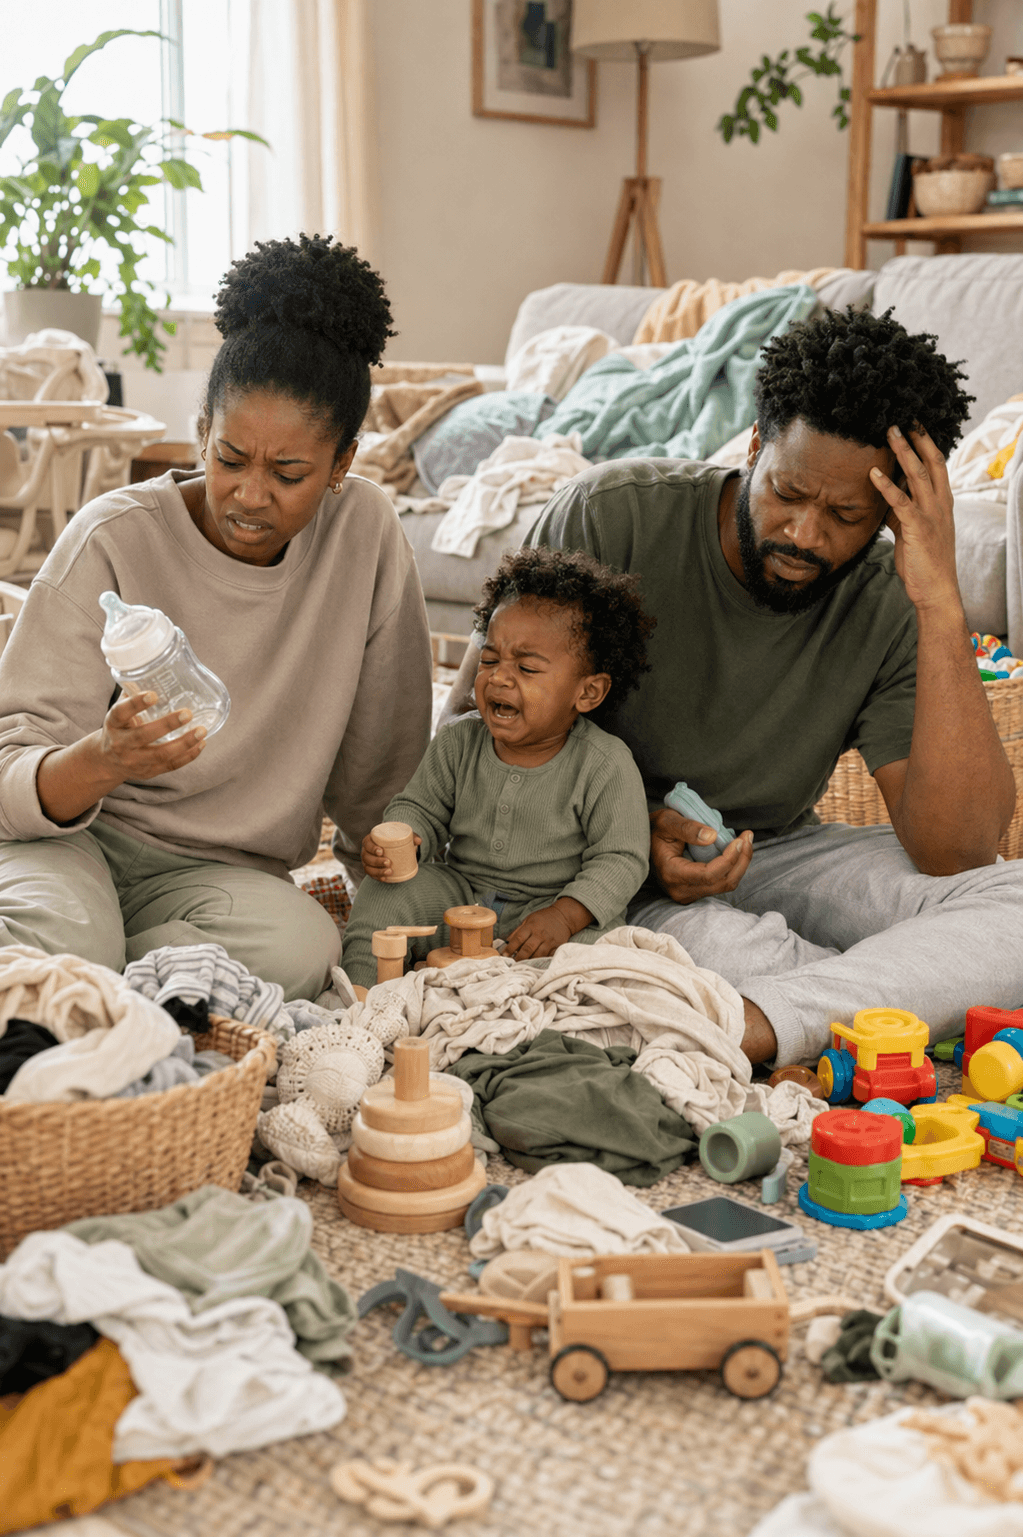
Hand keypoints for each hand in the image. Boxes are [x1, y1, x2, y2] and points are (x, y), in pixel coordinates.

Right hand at [97, 693, 206, 781]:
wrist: (107, 762)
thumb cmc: (119, 728)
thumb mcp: (119, 712)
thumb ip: (133, 693)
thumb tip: (154, 667)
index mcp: (113, 723)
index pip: (121, 712)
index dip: (136, 704)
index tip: (153, 694)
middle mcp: (122, 744)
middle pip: (144, 736)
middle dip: (167, 725)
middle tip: (187, 713)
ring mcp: (135, 761)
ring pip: (161, 754)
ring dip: (185, 743)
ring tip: (202, 731)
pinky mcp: (148, 772)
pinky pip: (171, 765)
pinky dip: (189, 755)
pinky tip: (201, 743)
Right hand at [361, 830, 420, 879]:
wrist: (392, 849)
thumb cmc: (394, 841)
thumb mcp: (401, 837)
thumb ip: (411, 837)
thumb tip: (419, 841)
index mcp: (370, 840)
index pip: (367, 843)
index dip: (372, 848)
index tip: (381, 851)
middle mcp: (366, 851)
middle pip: (367, 857)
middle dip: (376, 861)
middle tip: (388, 862)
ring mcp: (367, 861)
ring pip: (368, 868)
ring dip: (378, 871)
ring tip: (389, 872)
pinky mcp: (371, 870)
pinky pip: (371, 875)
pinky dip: (378, 877)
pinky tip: (385, 879)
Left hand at [503, 900, 582, 960]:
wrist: (564, 916)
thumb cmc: (543, 918)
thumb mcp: (529, 919)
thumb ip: (518, 930)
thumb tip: (506, 941)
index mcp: (531, 926)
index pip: (518, 939)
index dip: (510, 948)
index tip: (504, 955)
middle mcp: (540, 934)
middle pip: (527, 949)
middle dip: (518, 958)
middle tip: (512, 964)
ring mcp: (549, 941)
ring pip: (538, 955)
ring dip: (529, 962)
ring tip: (522, 966)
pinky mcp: (557, 947)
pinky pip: (548, 957)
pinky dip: (541, 962)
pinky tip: (535, 965)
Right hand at [650, 807, 752, 904]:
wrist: (645, 843)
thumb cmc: (655, 829)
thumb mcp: (667, 821)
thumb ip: (687, 828)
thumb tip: (713, 836)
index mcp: (672, 874)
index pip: (709, 874)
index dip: (729, 858)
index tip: (740, 839)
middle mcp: (680, 890)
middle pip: (723, 882)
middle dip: (741, 860)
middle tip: (748, 836)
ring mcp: (688, 894)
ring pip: (726, 885)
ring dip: (740, 863)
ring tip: (745, 841)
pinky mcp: (695, 892)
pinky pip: (721, 883)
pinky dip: (733, 867)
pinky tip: (735, 850)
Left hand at [870, 425, 962, 614]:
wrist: (935, 588)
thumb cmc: (923, 560)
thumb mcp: (912, 529)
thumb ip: (902, 510)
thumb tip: (887, 495)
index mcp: (942, 501)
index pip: (936, 463)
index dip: (925, 442)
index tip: (913, 424)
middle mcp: (940, 503)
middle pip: (930, 461)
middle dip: (916, 438)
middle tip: (901, 418)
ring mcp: (931, 514)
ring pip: (917, 475)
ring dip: (902, 452)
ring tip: (889, 432)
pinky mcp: (918, 528)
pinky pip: (901, 502)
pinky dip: (887, 487)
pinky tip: (873, 474)